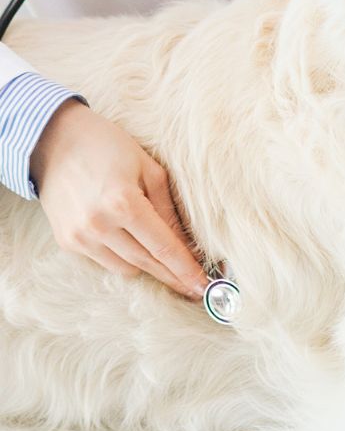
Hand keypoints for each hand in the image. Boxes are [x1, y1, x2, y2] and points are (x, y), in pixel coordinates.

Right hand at [29, 100, 208, 299]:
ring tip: (169, 265)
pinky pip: (104, 261)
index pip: (163, 247)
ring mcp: (79, 237)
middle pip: (146, 263)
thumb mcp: (149, 169)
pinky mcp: (67, 242)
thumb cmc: (109, 147)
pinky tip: (137, 250)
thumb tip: (186, 243)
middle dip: (173, 277)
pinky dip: (124, 258)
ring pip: (125, 268)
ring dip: (149, 267)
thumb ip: (167, 209)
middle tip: (196, 289)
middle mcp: (98, 225)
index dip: (185, 269)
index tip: (204, 286)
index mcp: (123, 203)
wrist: (54, 142)